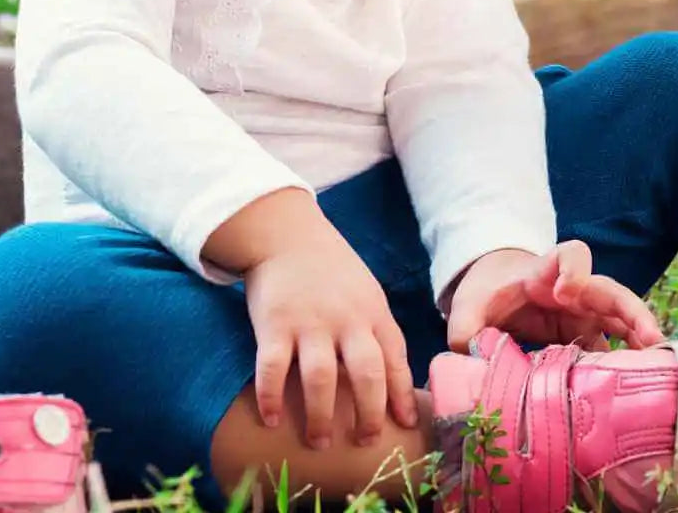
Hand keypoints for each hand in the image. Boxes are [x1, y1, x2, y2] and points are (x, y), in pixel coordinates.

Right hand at [209, 190, 417, 450]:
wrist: (286, 235)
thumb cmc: (331, 273)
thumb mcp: (367, 294)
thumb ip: (378, 332)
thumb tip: (396, 382)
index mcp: (373, 313)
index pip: (395, 359)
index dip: (402, 394)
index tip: (406, 425)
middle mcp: (346, 320)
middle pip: (366, 373)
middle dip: (368, 413)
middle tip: (365, 443)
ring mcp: (310, 322)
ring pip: (321, 378)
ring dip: (321, 416)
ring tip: (320, 442)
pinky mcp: (274, 324)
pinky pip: (271, 368)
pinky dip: (271, 397)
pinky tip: (271, 420)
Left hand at [446, 241, 664, 352]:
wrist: (494, 292)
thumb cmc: (486, 293)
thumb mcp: (467, 306)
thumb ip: (464, 327)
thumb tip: (473, 356)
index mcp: (545, 273)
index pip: (571, 255)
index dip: (574, 270)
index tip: (565, 292)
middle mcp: (575, 291)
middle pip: (613, 292)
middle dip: (634, 313)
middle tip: (651, 340)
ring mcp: (585, 314)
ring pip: (622, 321)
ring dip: (641, 341)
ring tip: (661, 369)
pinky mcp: (586, 337)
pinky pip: (611, 349)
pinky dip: (625, 365)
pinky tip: (635, 389)